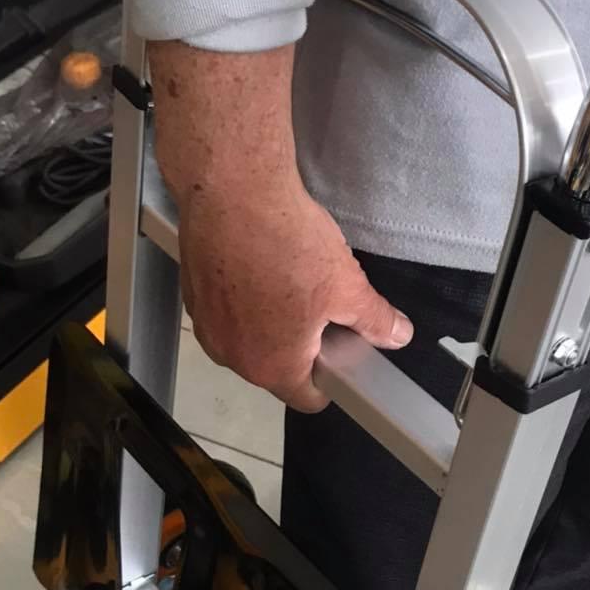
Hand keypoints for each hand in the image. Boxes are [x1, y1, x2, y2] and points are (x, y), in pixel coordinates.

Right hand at [150, 41, 412, 412]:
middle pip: (276, 368)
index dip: (332, 379)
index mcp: (272, 366)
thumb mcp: (347, 285)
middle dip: (301, 345)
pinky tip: (260, 264)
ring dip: (270, 321)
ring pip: (250, 338)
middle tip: (321, 304)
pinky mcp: (192, 295)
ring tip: (290, 278)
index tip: (342, 351)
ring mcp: (206, 327)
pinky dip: (243, 298)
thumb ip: (374, 320)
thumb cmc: (288, 244)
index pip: (306, 399)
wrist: (232, 190)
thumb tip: (397, 335)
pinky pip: (227, 312)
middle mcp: (232, 356)